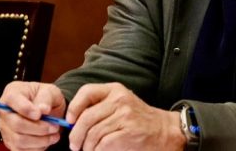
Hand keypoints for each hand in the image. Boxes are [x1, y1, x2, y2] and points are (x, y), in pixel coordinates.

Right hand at [0, 81, 67, 150]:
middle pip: (16, 124)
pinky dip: (37, 148)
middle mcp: (5, 111)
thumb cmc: (44, 97)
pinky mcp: (11, 142)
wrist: (44, 109)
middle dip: (39, 128)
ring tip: (53, 134)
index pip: (13, 100)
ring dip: (40, 140)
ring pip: (20, 140)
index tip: (40, 114)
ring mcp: (6, 128)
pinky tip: (45, 140)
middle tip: (54, 126)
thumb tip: (43, 109)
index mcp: (12, 93)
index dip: (26, 109)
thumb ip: (45, 98)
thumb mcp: (49, 91)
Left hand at [66, 82, 184, 150]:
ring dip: (86, 146)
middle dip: (76, 134)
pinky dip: (97, 150)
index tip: (69, 120)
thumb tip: (72, 121)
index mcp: (115, 90)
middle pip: (87, 117)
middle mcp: (119, 100)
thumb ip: (100, 106)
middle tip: (74, 145)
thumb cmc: (138, 119)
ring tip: (86, 150)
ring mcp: (125, 116)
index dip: (74, 107)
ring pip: (94, 133)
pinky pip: (103, 144)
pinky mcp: (129, 133)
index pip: (87, 92)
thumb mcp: (121, 103)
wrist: (166, 131)